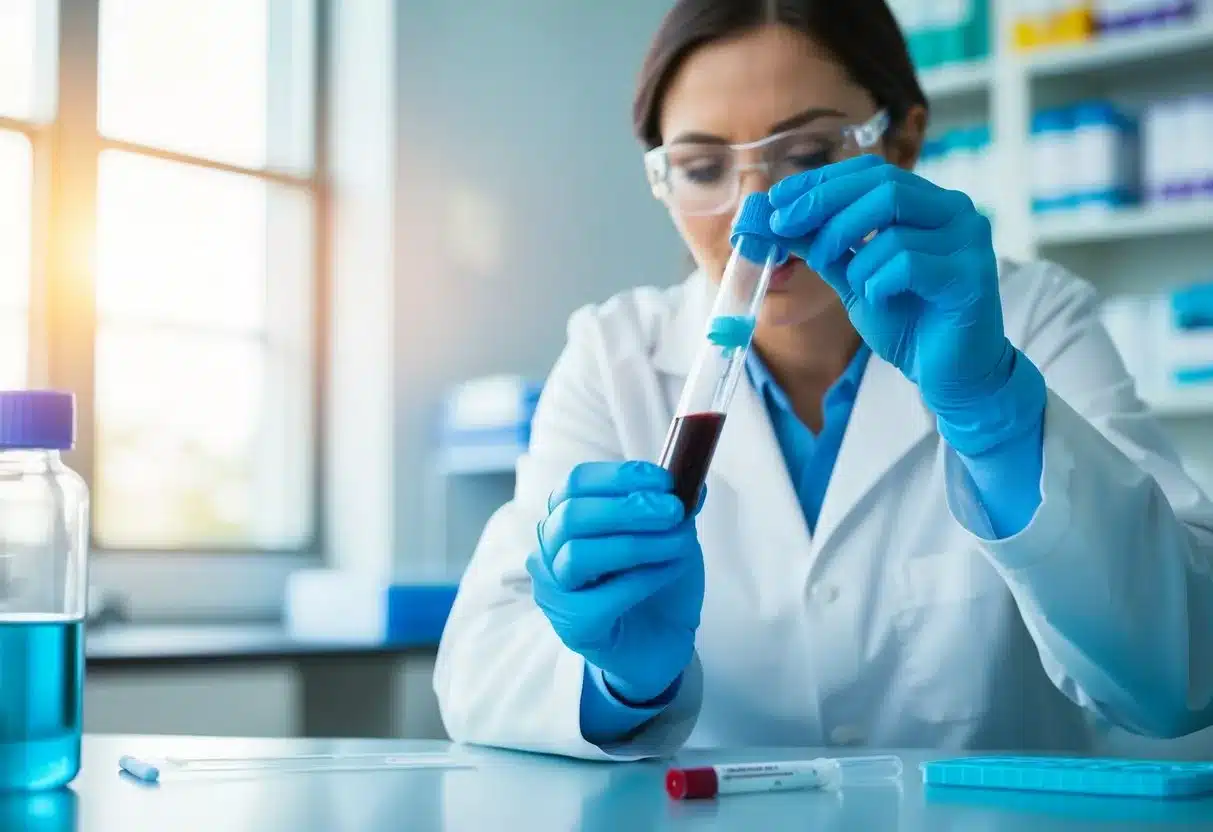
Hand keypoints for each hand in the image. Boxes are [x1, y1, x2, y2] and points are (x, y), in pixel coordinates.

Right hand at [526, 461, 704, 704]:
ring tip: (678, 544)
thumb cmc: (658, 582)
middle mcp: (550, 551)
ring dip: (636, 543)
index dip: (619, 476)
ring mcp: (555, 591)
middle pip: (572, 516)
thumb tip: (692, 479)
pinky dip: (641, 579)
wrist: (663, 641)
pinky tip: (668, 572)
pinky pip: (600, 597)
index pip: (576, 484)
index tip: (664, 480)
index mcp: (569, 518)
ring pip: (578, 554)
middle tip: (674, 510)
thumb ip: (673, 508)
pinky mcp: (573, 627)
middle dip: (628, 508)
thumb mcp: (671, 535)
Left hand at [766, 155, 1043, 456]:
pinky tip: (880, 298)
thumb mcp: (854, 278)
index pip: (872, 172)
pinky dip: (878, 281)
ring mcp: (968, 240)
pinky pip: (908, 263)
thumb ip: (825, 247)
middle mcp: (954, 212)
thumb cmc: (907, 323)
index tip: (777, 199)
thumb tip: (777, 218)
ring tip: (854, 284)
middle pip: (883, 184)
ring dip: (855, 256)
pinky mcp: (972, 275)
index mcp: (928, 204)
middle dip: (824, 205)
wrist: (948, 375)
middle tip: (784, 227)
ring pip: (892, 224)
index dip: (822, 181)